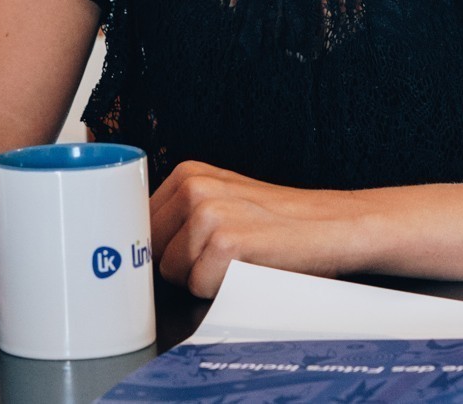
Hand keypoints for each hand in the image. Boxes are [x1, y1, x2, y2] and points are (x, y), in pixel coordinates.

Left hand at [149, 161, 363, 297]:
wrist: (331, 226)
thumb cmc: (276, 223)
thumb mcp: (222, 202)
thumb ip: (180, 216)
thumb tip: (132, 249)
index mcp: (188, 174)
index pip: (140, 228)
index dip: (159, 250)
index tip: (189, 252)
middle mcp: (194, 187)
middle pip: (152, 254)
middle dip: (182, 265)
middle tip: (224, 255)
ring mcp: (208, 213)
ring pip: (172, 274)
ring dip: (203, 278)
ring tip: (239, 259)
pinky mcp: (225, 244)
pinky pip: (198, 288)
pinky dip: (221, 289)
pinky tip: (248, 267)